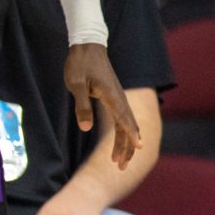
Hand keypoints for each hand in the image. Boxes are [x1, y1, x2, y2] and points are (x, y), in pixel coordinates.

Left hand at [63, 44, 139, 167]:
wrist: (87, 46)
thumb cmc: (79, 64)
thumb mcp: (76, 84)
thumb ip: (82, 106)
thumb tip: (86, 128)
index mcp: (111, 95)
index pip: (123, 118)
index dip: (130, 134)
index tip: (138, 148)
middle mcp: (119, 98)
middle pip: (128, 126)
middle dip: (126, 147)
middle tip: (121, 167)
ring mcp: (118, 98)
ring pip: (126, 124)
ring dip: (124, 143)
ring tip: (118, 162)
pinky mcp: (113, 97)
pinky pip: (122, 118)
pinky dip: (123, 132)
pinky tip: (121, 143)